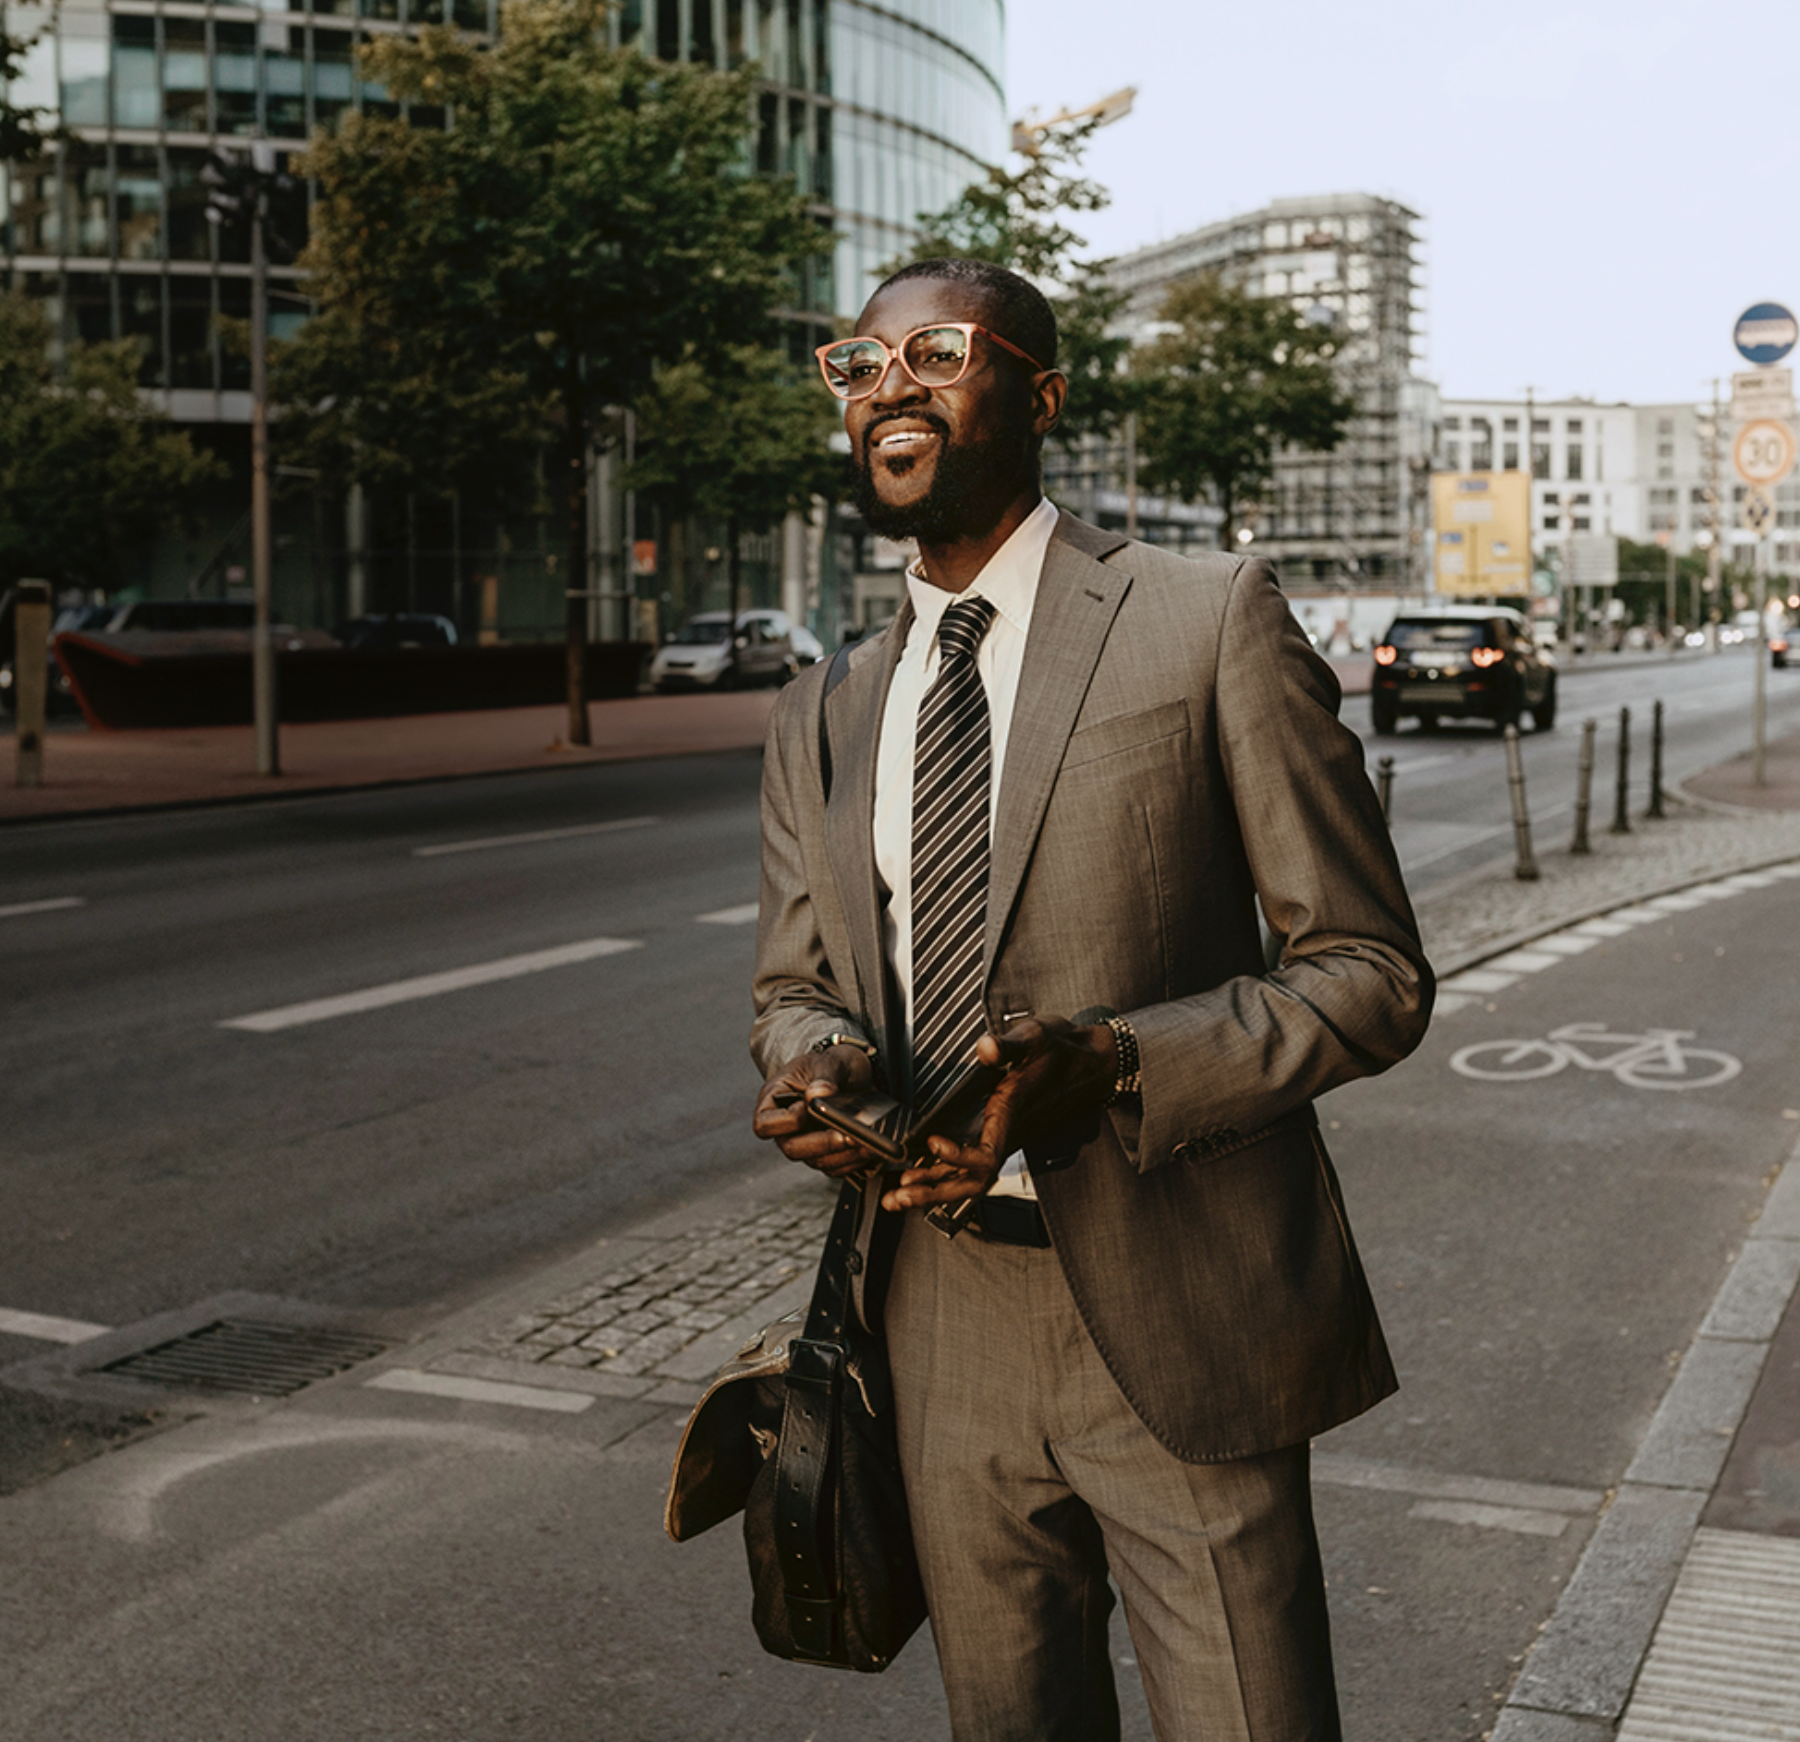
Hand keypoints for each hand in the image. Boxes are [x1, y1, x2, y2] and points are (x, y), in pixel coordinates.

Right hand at [752, 1043, 880, 1177]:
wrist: (850, 1073)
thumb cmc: (831, 1064)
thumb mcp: (830, 1060)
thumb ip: (825, 1074)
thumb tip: (818, 1094)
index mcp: (774, 1100)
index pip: (765, 1124)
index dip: (786, 1121)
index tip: (807, 1107)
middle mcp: (787, 1127)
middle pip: (793, 1148)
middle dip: (823, 1144)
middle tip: (848, 1135)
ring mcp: (806, 1142)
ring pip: (817, 1161)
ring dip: (843, 1155)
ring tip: (867, 1142)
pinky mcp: (826, 1152)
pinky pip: (835, 1167)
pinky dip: (853, 1161)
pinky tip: (869, 1149)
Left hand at [880, 1016, 1117, 1212]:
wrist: (1091, 1063)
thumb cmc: (1064, 1050)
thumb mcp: (1038, 1036)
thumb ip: (1010, 1045)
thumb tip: (986, 1047)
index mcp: (1012, 1113)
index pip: (987, 1155)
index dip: (959, 1158)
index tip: (933, 1143)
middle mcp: (1008, 1134)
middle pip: (972, 1181)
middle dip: (934, 1191)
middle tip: (897, 1197)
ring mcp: (1005, 1138)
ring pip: (970, 1179)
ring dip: (934, 1189)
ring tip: (897, 1197)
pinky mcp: (1003, 1135)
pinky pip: (973, 1167)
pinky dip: (945, 1175)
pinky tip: (921, 1175)